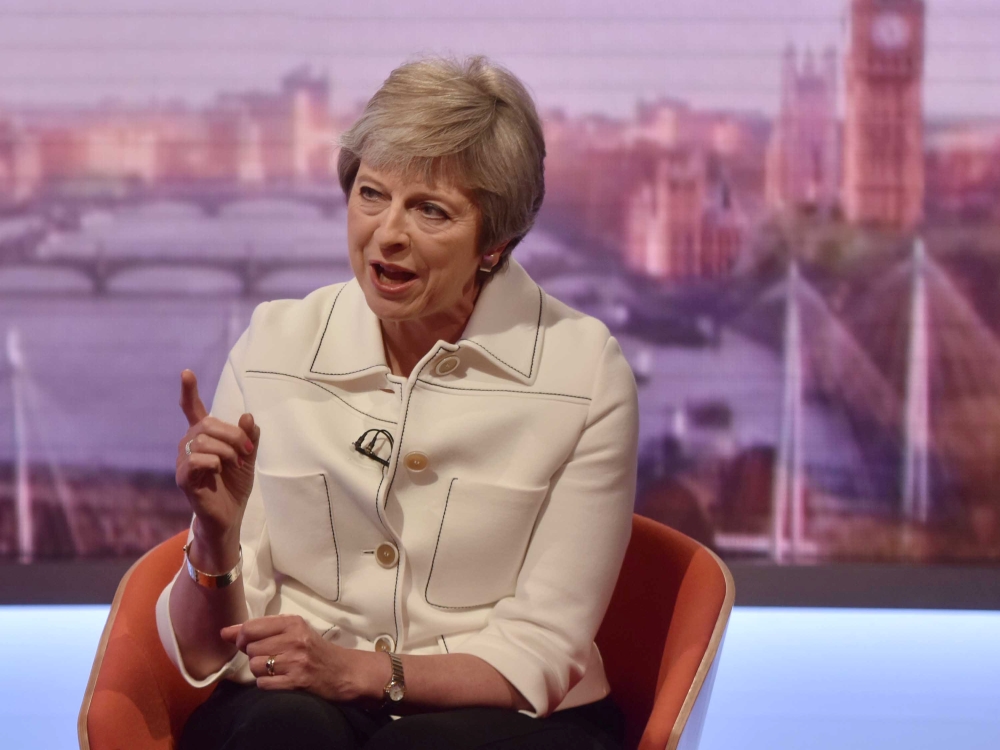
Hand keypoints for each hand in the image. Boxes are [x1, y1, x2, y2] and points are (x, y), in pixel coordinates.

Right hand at [175, 369, 259, 549]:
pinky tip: (219, 470)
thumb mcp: (248, 456)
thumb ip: (249, 436)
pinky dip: (214, 462)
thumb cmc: (235, 484)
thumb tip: (247, 416)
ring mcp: (184, 460)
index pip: (192, 409)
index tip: (186, 372)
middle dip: (233, 435)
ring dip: (227, 451)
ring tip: (235, 465)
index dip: (188, 391)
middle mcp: (189, 444)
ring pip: (204, 440)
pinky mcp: (183, 478)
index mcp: (204, 436)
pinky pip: (197, 459)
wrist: (230, 515)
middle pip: (207, 424)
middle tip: (247, 452)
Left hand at [221, 616, 384, 701]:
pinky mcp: (296, 682)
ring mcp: (295, 661)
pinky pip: (264, 684)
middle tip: (269, 656)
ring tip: (275, 668)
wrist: (342, 671)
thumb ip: (259, 629)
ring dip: (260, 671)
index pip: (251, 627)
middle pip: (251, 649)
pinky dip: (267, 684)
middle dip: (254, 655)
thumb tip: (224, 632)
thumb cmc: (314, 649)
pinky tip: (279, 679)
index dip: (241, 637)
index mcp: (293, 622)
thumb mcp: (292, 631)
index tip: (245, 642)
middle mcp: (294, 639)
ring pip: (256, 667)